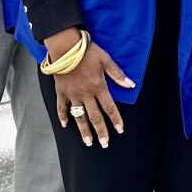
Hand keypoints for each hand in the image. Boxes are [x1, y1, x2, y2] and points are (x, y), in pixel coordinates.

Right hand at [49, 31, 133, 149]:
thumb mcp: (106, 60)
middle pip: (95, 117)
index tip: (120, 130)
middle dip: (101, 131)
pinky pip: (61, 107)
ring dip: (84, 130)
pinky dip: (63, 116)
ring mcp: (72, 94)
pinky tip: (64, 125)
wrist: (65, 47)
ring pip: (79, 116)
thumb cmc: (87, 51)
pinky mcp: (61, 91)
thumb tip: (131, 85)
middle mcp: (86, 94)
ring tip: (88, 142)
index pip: (109, 107)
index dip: (116, 119)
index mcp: (98, 87)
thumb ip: (118, 74)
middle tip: (104, 143)